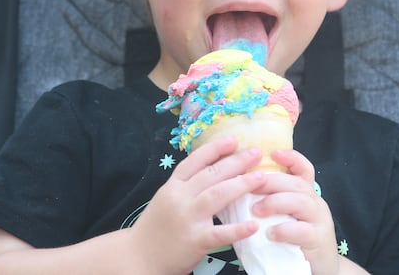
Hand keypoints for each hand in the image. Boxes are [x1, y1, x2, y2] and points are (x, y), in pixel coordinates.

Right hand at [130, 136, 266, 272]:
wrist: (138, 258)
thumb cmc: (156, 228)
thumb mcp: (166, 199)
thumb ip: (186, 186)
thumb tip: (215, 170)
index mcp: (172, 186)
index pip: (194, 161)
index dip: (214, 149)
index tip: (233, 140)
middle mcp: (179, 198)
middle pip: (211, 174)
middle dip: (236, 162)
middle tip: (256, 153)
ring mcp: (187, 218)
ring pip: (217, 195)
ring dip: (241, 184)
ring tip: (260, 177)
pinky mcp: (194, 241)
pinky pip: (219, 233)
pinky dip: (237, 229)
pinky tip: (253, 225)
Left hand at [250, 149, 345, 274]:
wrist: (319, 268)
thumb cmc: (294, 240)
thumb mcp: (285, 216)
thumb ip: (271, 201)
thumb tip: (237, 188)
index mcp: (305, 193)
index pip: (303, 169)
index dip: (291, 158)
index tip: (273, 152)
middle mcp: (315, 202)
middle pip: (297, 183)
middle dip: (272, 181)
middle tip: (250, 185)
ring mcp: (319, 220)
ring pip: (302, 202)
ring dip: (276, 202)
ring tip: (256, 210)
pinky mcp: (318, 240)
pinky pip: (303, 231)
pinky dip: (285, 230)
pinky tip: (270, 233)